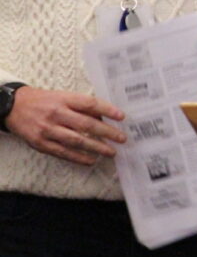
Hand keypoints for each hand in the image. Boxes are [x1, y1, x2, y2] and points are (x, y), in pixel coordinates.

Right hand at [6, 87, 125, 165]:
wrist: (14, 107)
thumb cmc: (45, 101)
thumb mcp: (63, 96)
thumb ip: (82, 106)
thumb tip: (104, 117)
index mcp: (64, 99)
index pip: (90, 104)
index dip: (107, 110)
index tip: (122, 117)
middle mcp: (56, 114)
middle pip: (86, 124)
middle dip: (107, 132)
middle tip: (122, 138)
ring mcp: (48, 130)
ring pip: (76, 141)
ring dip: (96, 148)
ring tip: (111, 152)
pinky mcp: (41, 144)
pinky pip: (63, 153)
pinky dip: (79, 158)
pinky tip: (92, 160)